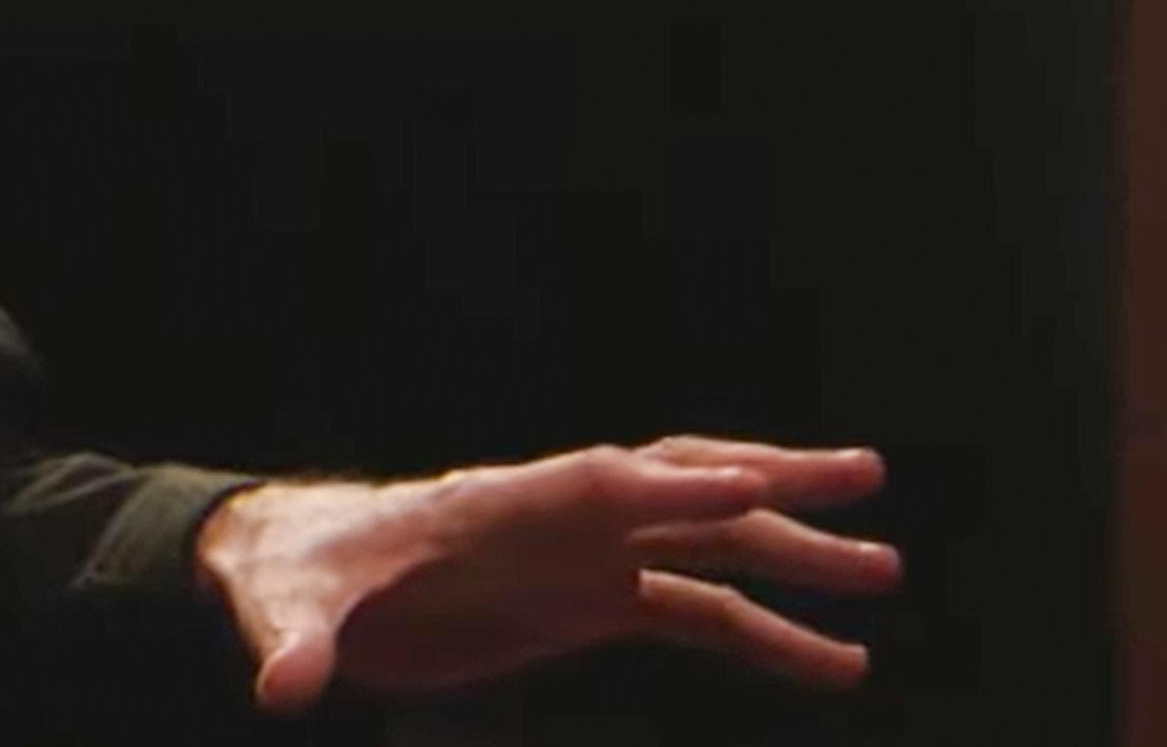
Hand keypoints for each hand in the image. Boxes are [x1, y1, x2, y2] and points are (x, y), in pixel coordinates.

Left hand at [190, 436, 900, 714]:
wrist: (296, 572)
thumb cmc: (292, 576)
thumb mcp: (289, 613)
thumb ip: (296, 649)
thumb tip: (280, 692)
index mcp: (494, 505)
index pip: (597, 485)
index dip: (668, 485)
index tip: (749, 484)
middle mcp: (555, 517)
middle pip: (677, 483)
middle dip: (769, 476)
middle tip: (865, 475)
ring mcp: (581, 557)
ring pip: (707, 541)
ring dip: (793, 551)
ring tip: (886, 568)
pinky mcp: (586, 602)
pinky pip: (696, 611)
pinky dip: (767, 634)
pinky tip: (836, 664)